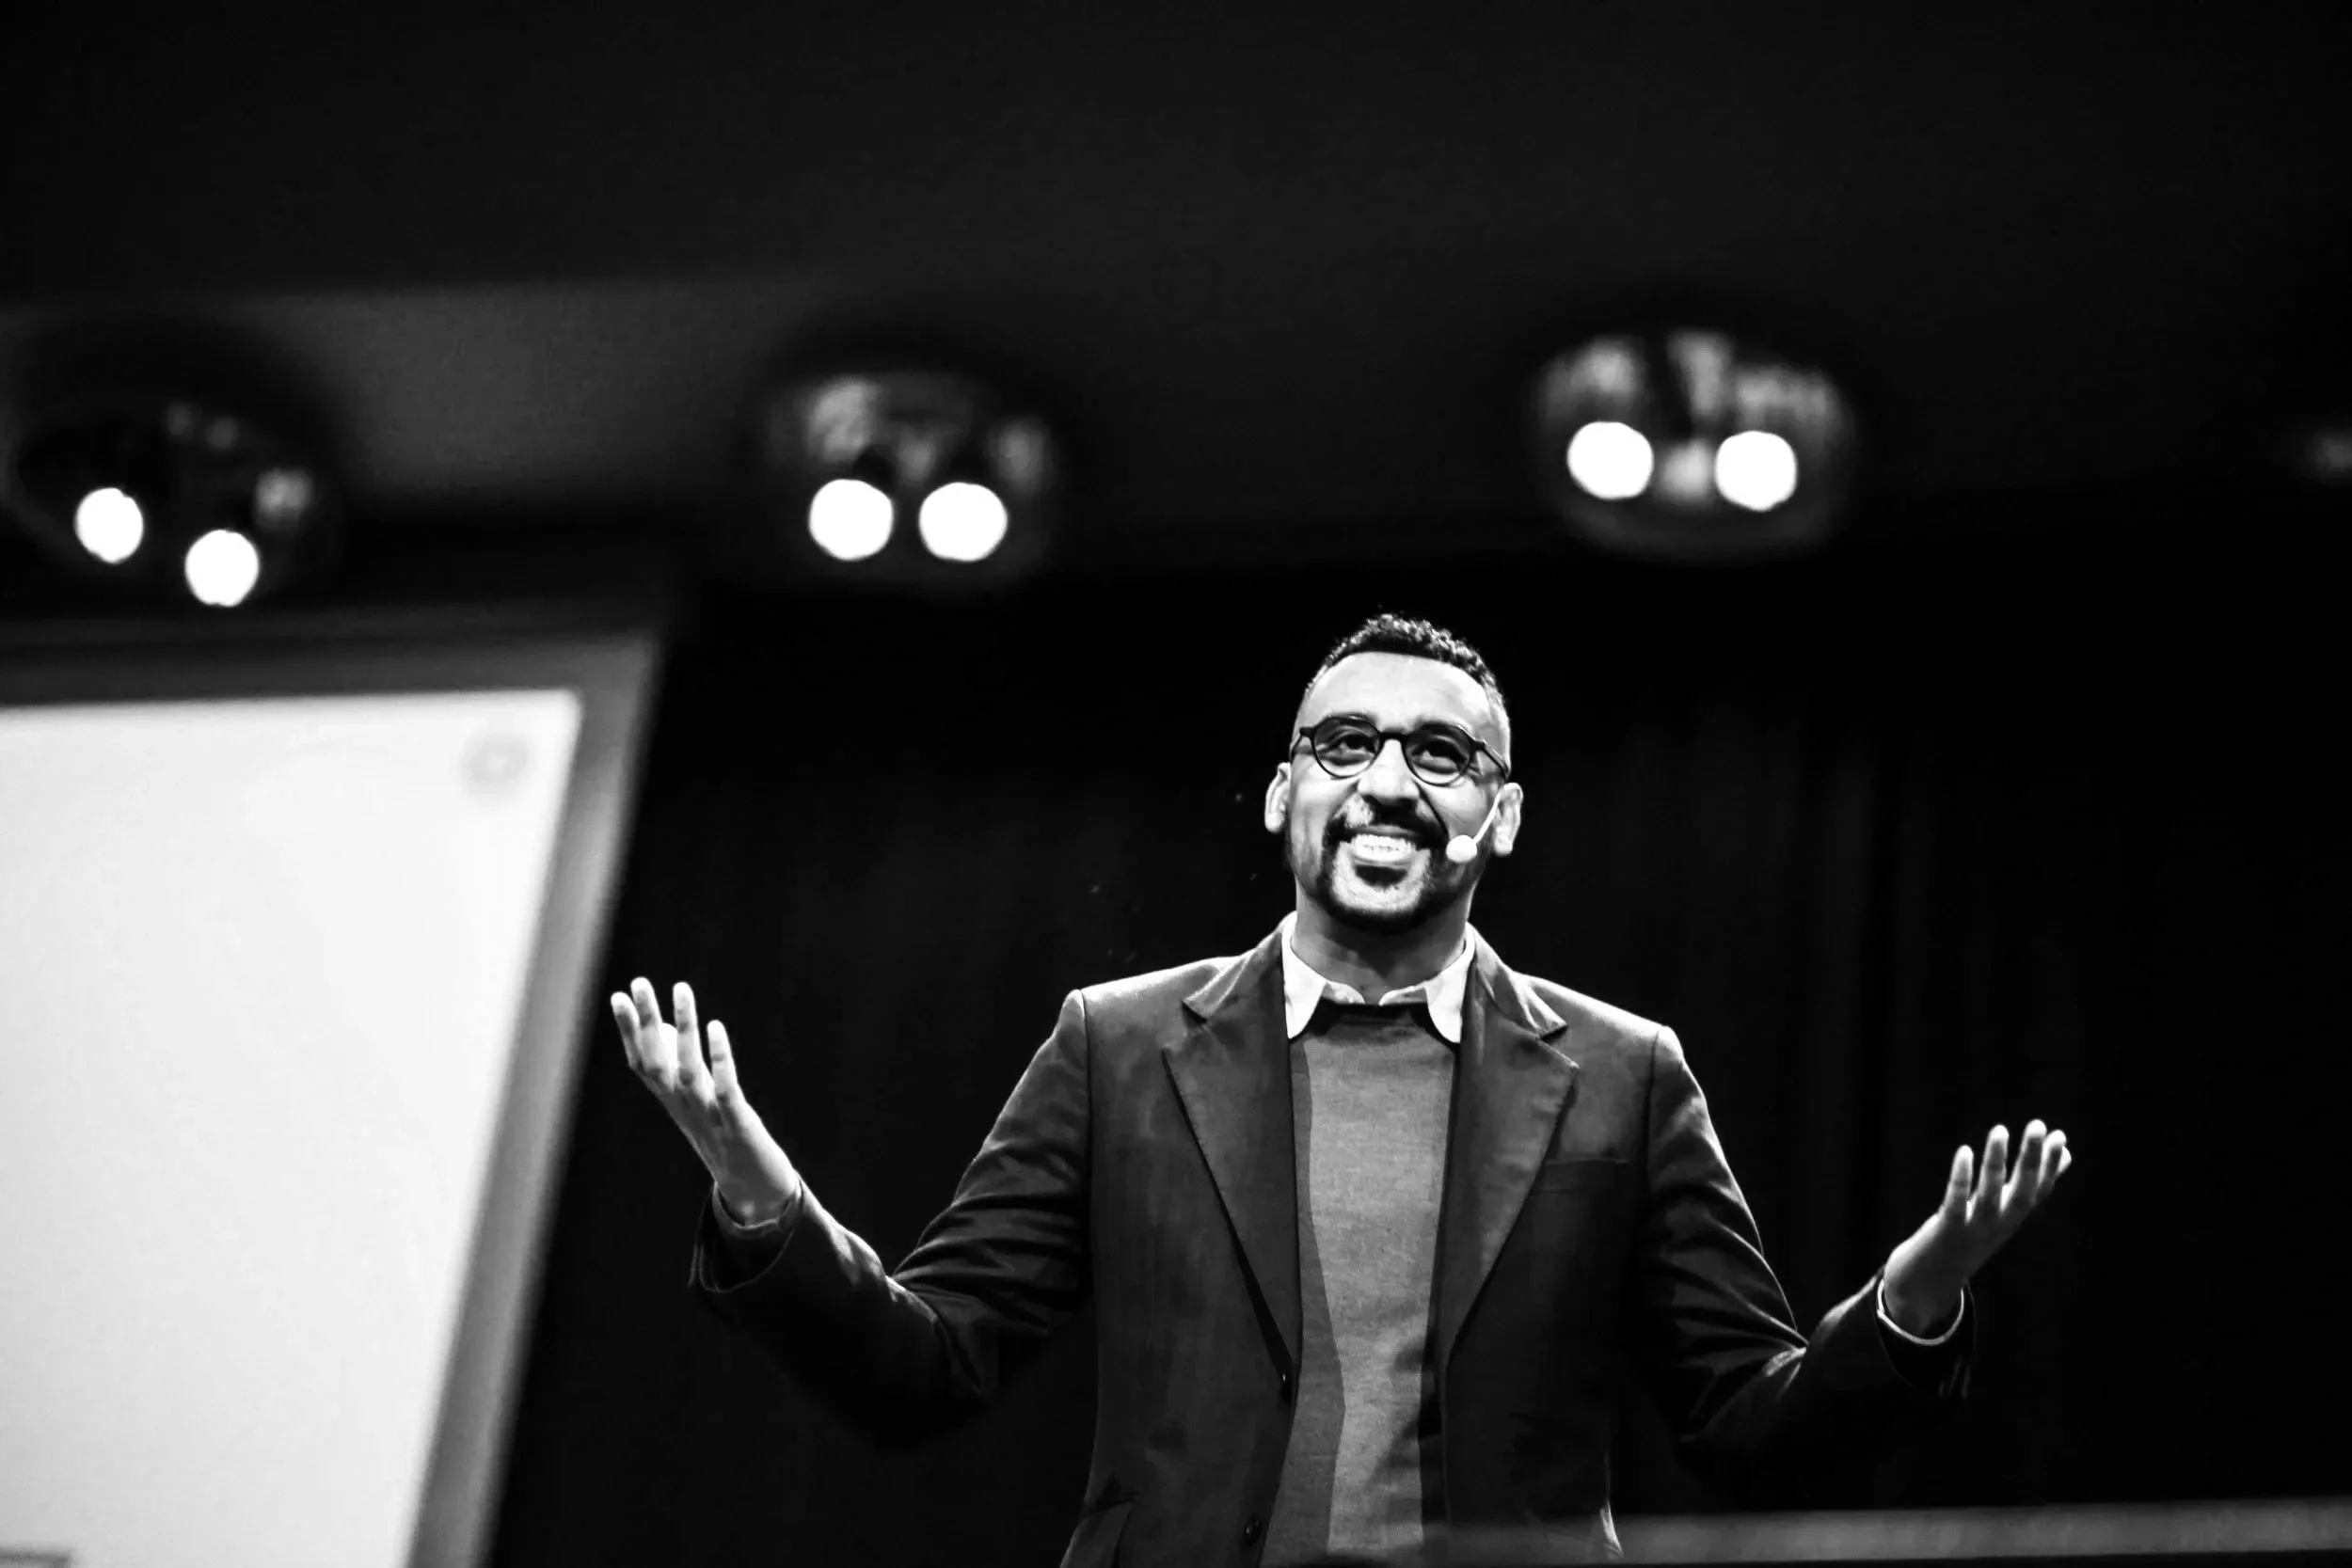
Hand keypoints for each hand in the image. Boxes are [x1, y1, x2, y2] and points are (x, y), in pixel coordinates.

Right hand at [611, 978, 801, 1224]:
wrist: (753, 1191)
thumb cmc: (727, 1140)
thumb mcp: (703, 1103)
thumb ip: (685, 1069)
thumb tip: (672, 1029)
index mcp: (674, 1103)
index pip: (644, 1063)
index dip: (630, 1032)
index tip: (618, 995)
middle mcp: (684, 1109)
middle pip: (658, 1063)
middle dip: (647, 1022)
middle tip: (639, 982)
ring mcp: (709, 1118)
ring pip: (689, 1071)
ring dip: (685, 1028)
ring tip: (682, 988)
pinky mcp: (738, 1125)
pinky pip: (725, 1089)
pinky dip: (719, 1059)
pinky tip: (715, 1027)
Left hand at [1883, 1120, 2073, 1334]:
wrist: (1933, 1277)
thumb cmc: (1972, 1233)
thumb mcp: (2004, 1209)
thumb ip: (2030, 1184)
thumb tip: (2066, 1155)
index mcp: (2013, 1218)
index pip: (2039, 1191)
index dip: (2050, 1165)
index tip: (2059, 1135)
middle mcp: (2000, 1225)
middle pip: (2021, 1191)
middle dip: (2031, 1159)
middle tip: (2037, 1125)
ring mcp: (1975, 1229)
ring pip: (1990, 1196)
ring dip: (1996, 1163)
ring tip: (2000, 1130)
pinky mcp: (1948, 1230)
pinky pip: (1957, 1203)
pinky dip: (1962, 1178)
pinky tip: (1965, 1151)